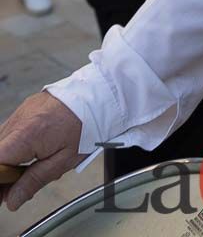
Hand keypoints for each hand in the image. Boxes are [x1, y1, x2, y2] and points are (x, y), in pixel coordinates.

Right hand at [0, 92, 80, 210]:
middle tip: (13, 188)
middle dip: (2, 173)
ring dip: (6, 159)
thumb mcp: (63, 160)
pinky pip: (10, 131)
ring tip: (24, 171)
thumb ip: (34, 180)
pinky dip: (13, 145)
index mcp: (28, 133)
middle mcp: (20, 119)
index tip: (4, 192)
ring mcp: (21, 111)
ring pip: (1, 142)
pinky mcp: (26, 108)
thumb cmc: (86, 125)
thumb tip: (13, 199)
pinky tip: (28, 153)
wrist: (98, 97)